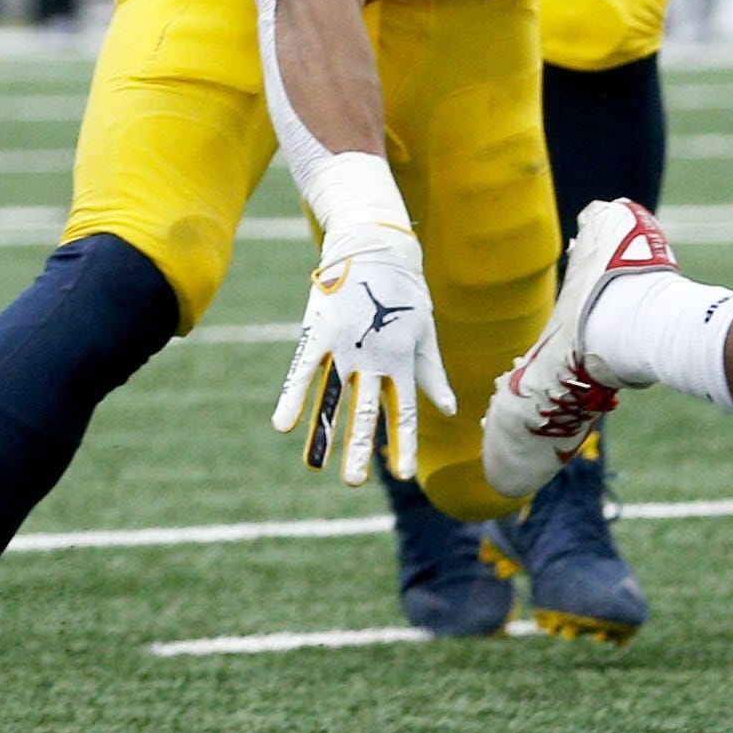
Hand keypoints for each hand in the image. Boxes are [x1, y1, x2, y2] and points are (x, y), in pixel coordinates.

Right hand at [271, 212, 454, 485]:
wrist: (376, 249)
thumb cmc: (405, 293)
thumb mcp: (426, 332)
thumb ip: (432, 375)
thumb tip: (448, 411)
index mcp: (403, 360)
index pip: (404, 411)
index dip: (402, 444)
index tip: (401, 475)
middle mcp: (374, 358)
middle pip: (366, 412)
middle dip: (360, 449)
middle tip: (353, 484)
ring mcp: (345, 346)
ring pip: (333, 398)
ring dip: (323, 434)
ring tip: (315, 466)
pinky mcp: (318, 332)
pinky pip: (303, 371)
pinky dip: (294, 397)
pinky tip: (283, 425)